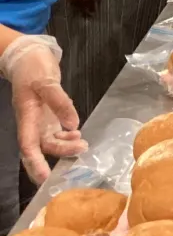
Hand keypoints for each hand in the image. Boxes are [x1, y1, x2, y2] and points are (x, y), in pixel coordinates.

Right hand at [0, 35, 86, 183]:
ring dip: (66, 146)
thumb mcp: (46, 81)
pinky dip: (67, 135)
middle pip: (42, 147)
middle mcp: (32, 123)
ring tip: (83, 143)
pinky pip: (56, 132)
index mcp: (26, 117)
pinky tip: (77, 133)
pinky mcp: (48, 116)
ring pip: (51, 141)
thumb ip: (59, 102)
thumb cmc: (33, 68)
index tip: (45, 178)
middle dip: (59, 154)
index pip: (28, 146)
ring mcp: (40, 120)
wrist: (28, 57)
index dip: (35, 164)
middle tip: (81, 150)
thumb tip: (73, 124)